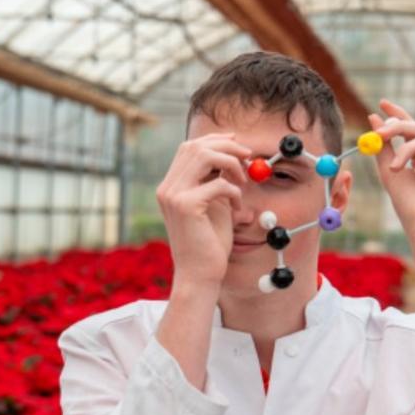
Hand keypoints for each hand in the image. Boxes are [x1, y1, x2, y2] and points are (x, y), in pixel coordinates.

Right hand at [155, 132, 251, 287]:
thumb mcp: (214, 205)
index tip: (236, 142)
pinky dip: (235, 191)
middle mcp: (167, 188)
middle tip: (248, 156)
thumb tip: (232, 157)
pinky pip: (218, 184)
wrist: (200, 275)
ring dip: (231, 163)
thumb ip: (216, 181)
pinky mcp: (186, 206)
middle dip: (226, 146)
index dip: (214, 140)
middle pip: (196, 147)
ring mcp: (173, 196)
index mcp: (170, 186)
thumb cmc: (209, 243)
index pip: (189, 148)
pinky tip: (238, 207)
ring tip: (243, 180)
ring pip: (204, 156)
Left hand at [368, 99, 414, 236]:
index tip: (381, 103)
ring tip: (398, 168)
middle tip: (381, 132)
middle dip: (397, 127)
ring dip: (408, 149)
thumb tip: (374, 117)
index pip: (410, 131)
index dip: (398, 115)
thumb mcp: (389, 171)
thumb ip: (383, 145)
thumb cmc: (410, 205)